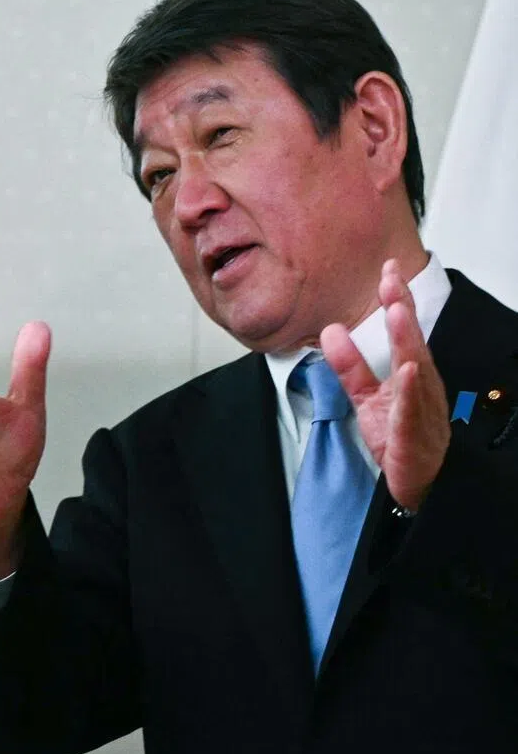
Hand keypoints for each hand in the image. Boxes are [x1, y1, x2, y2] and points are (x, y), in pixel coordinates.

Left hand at [320, 259, 449, 510]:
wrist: (417, 485)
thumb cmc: (400, 439)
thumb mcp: (366, 397)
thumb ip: (349, 366)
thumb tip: (331, 331)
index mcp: (409, 375)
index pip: (403, 332)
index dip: (397, 300)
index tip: (387, 269)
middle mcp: (421, 387)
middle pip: (412, 342)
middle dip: (402, 309)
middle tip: (392, 278)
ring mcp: (422, 410)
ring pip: (417, 370)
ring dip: (407, 340)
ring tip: (397, 311)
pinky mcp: (415, 436)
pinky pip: (412, 411)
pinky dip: (410, 390)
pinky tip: (407, 370)